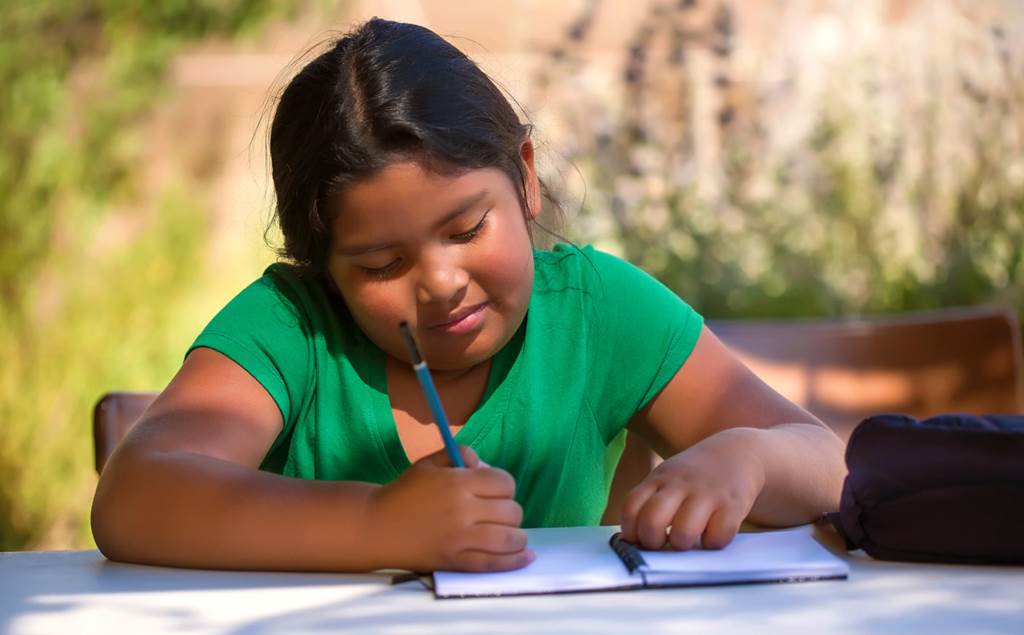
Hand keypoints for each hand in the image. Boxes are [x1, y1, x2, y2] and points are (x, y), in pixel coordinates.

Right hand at [366, 445, 533, 571]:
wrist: (376, 526)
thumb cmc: (405, 492)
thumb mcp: (431, 463)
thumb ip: (461, 454)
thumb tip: (485, 466)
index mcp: (458, 482)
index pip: (504, 483)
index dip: (504, 485)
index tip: (495, 490)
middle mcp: (463, 510)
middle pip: (512, 511)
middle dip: (509, 510)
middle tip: (497, 513)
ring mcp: (460, 538)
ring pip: (510, 538)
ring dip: (517, 536)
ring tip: (512, 534)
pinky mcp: (456, 561)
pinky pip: (494, 564)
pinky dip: (515, 561)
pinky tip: (525, 557)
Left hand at [619, 429, 765, 550]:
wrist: (738, 451)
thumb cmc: (696, 475)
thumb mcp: (668, 477)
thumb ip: (651, 501)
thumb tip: (634, 540)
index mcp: (659, 478)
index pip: (631, 507)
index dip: (631, 531)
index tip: (639, 538)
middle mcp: (680, 484)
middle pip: (652, 521)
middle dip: (652, 542)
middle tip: (662, 543)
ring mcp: (706, 494)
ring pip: (683, 533)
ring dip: (682, 544)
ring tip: (688, 540)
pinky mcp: (732, 506)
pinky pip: (716, 538)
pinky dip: (712, 544)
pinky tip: (712, 535)